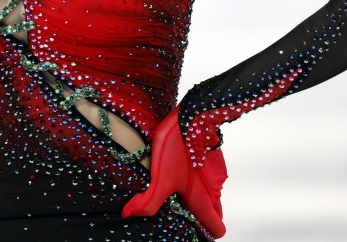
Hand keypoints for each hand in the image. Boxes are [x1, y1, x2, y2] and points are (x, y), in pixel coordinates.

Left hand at [121, 107, 226, 237]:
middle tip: (180, 210)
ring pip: (212, 195)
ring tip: (176, 189)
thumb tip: (129, 215)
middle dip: (202, 217)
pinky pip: (209, 179)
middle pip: (215, 214)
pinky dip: (199, 180)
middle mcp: (214, 190)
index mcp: (203, 200)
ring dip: (199, 197)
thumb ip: (149, 201)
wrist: (192, 116)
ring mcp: (216, 175)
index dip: (206, 232)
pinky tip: (181, 170)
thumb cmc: (176, 148)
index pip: (217, 228)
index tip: (192, 230)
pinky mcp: (214, 161)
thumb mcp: (160, 178)